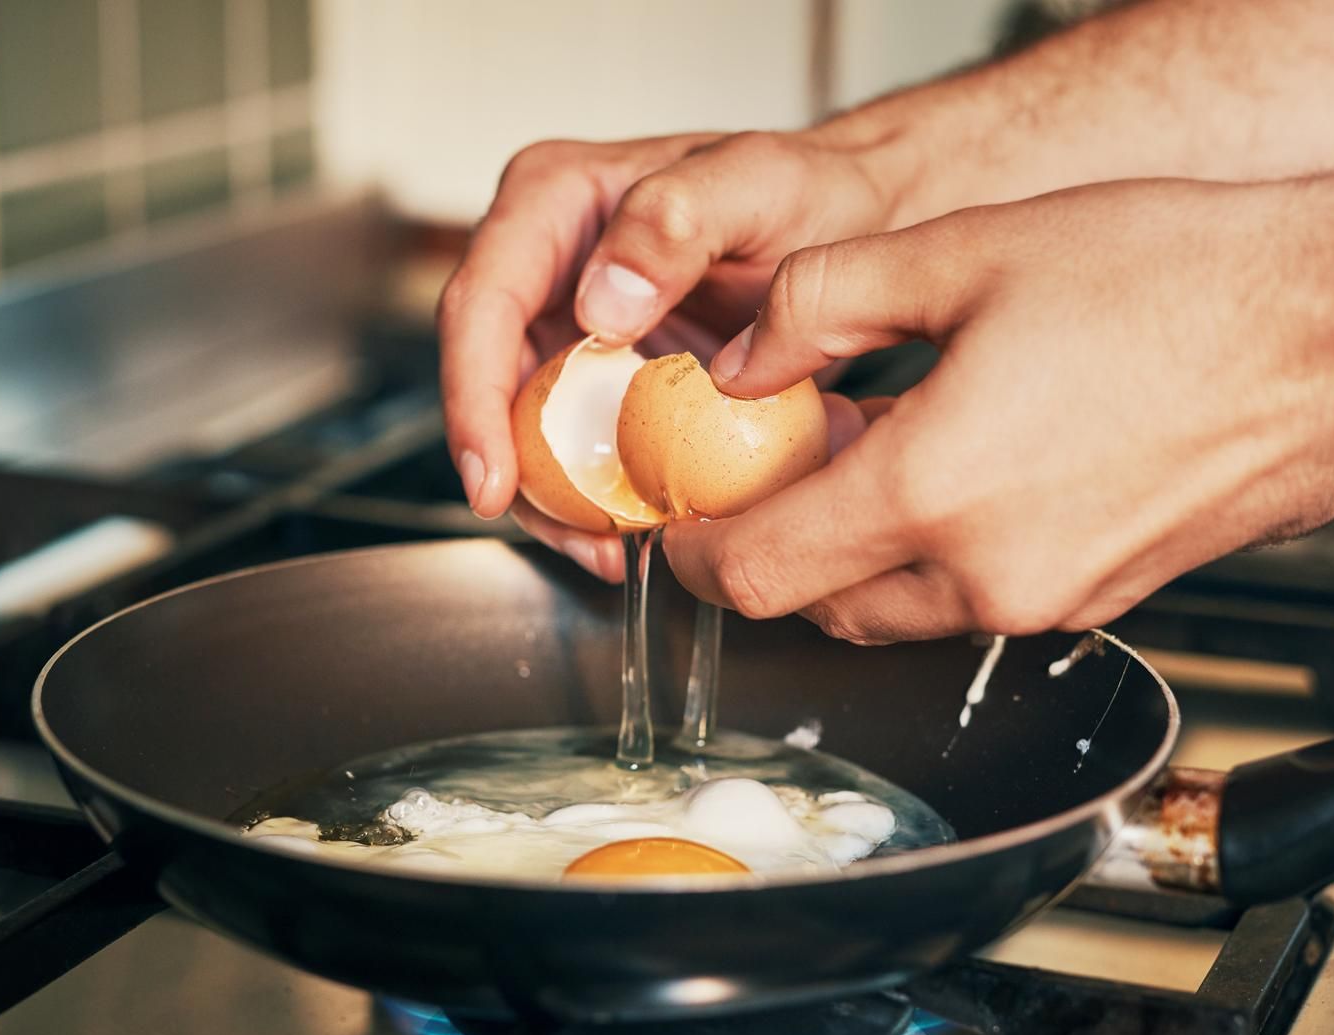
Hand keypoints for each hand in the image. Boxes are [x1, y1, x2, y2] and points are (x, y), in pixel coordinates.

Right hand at [437, 130, 903, 579]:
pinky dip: (601, 495)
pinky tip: (640, 530)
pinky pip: (579, 444)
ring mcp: (570, 323)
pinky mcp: (605, 375)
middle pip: (489, 380)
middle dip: (515, 472)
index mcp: (553, 201)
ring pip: (526, 426)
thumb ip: (674, 222)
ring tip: (613, 551)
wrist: (859, 218)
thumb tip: (597, 305)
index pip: (482, 304)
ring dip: (558, 501)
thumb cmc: (811, 188)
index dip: (474, 400)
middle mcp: (546, 262)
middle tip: (575, 538)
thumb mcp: (757, 186)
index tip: (495, 481)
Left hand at [665, 175, 1333, 640]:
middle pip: (815, 606)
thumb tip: (745, 358)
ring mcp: (1050, 600)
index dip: (695, 552)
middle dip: (771, 548)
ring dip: (852, 554)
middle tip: (768, 468)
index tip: (681, 516)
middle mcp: (986, 576)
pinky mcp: (1100, 600)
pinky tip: (955, 468)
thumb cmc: (1188, 284)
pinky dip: (932, 556)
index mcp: (933, 493)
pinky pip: (972, 601)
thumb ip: (821, 307)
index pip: (755, 574)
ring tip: (867, 453)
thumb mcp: (966, 254)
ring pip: (892, 612)